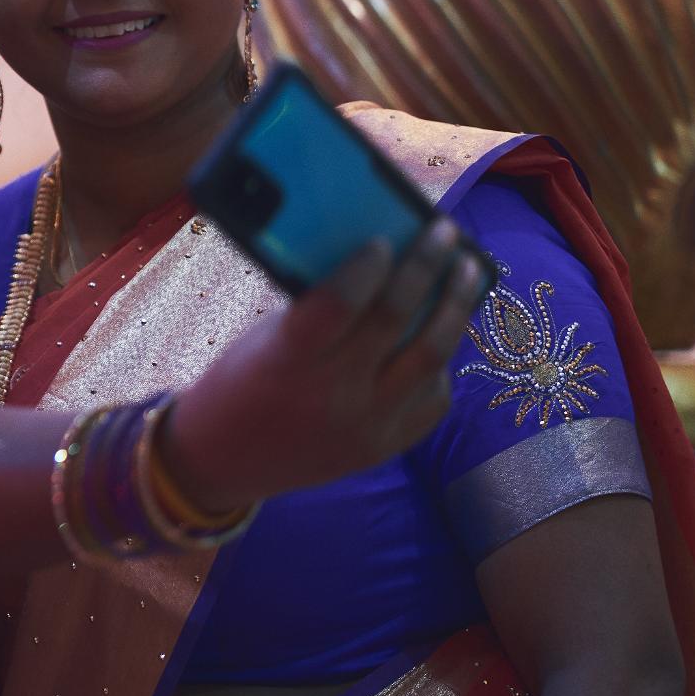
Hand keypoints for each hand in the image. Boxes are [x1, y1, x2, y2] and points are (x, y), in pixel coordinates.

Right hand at [162, 216, 485, 513]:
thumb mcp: (260, 342)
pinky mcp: (385, 448)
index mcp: (287, 361)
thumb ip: (312, 311)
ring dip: (456, 307)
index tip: (382, 240)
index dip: (365, 267)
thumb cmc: (236, 386)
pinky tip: (442, 335)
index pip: (338, 304)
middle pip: (395, 320)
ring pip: (431, 357)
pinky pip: (434, 399)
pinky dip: (441, 362)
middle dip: (427, 267)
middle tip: (445, 233)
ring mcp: (366, 425)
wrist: (226, 462)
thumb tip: (371, 265)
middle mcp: (333, 395)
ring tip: (468, 272)